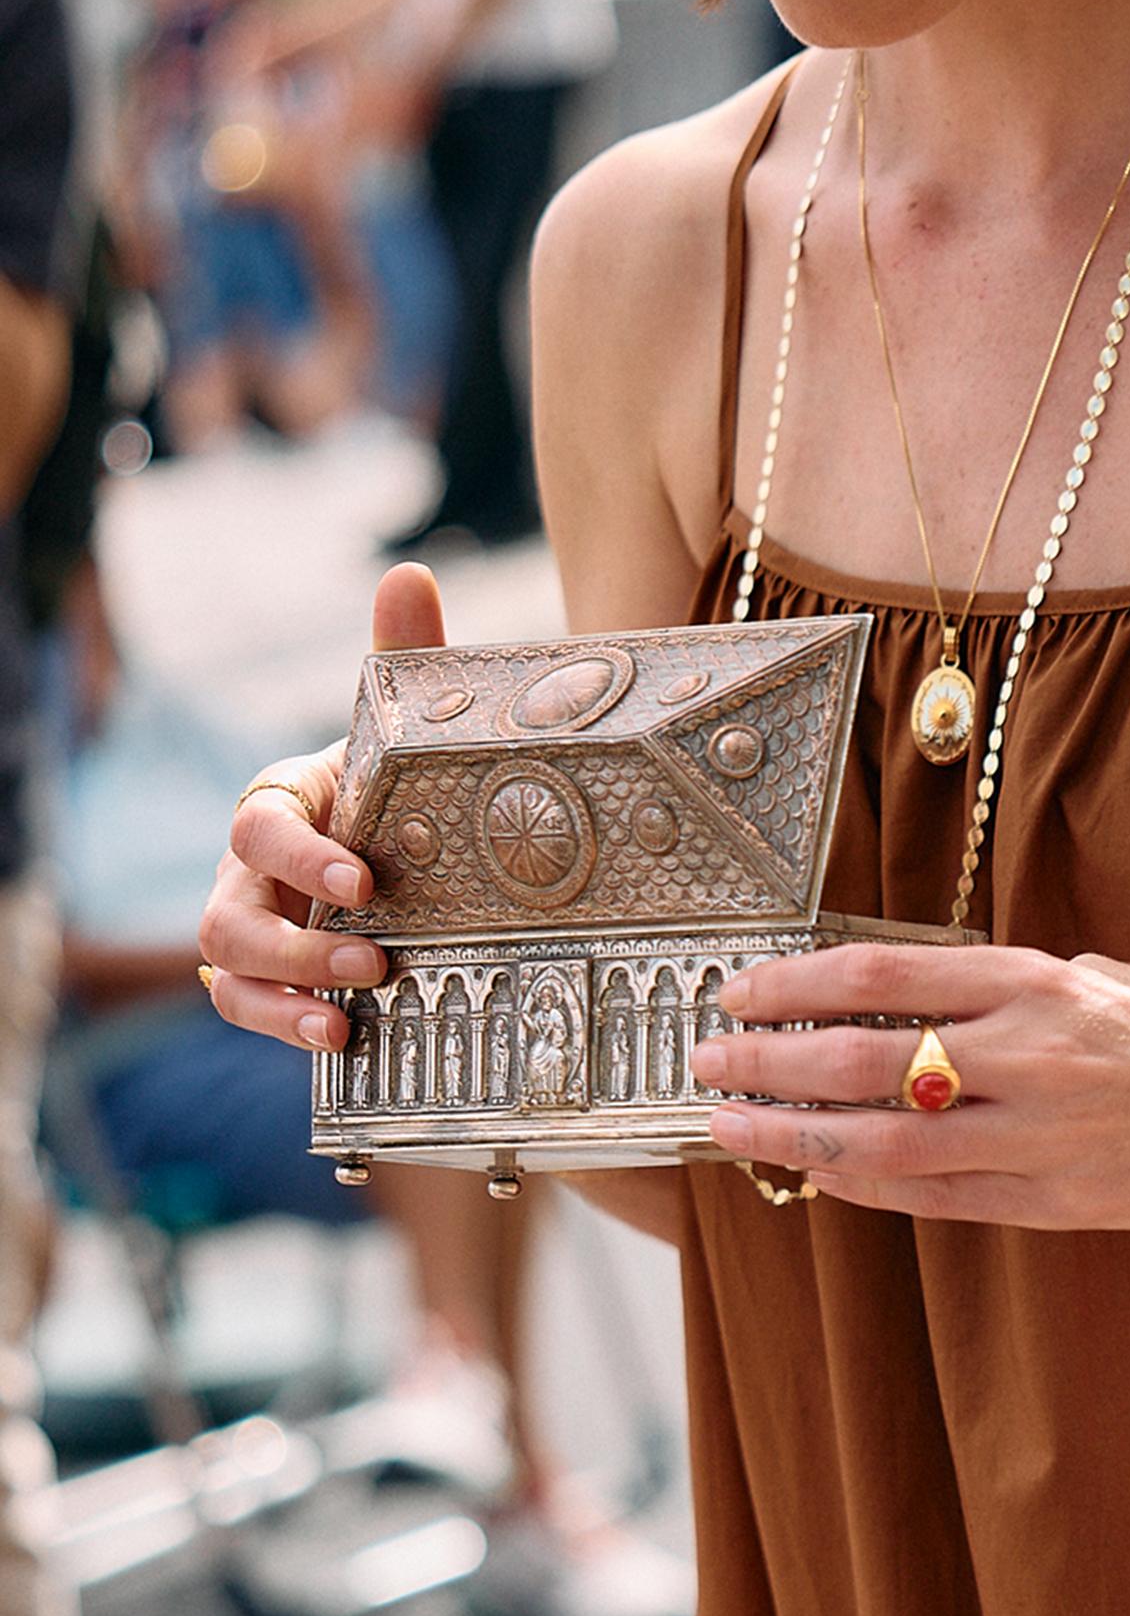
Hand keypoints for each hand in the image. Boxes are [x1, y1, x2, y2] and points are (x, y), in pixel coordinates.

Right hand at [196, 564, 440, 1051]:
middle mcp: (252, 868)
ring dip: (285, 994)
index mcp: (284, 802)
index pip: (263, 825)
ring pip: (229, 965)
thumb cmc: (398, 778)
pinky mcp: (271, 973)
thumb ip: (402, 655)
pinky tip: (340, 1041)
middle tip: (374, 960)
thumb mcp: (403, 727)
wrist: (415, 839)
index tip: (364, 878)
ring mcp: (256, 923)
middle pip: (232, 912)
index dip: (302, 855)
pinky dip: (283, 1026)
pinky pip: (246, 1005)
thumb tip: (408, 574)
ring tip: (347, 1017)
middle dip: (295, 943)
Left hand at [692, 940, 1129, 1229]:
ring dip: (798, 1135)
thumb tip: (915, 994)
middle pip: (866, 1061)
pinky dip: (869, 1188)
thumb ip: (1007, 989)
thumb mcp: (1099, 975)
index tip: (740, 991)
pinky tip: (820, 1174)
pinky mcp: (1058, 1201)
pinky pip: (939, 1199)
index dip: (796, 985)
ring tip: (737, 1126)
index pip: (884, 976)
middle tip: (711, 1061)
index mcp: (1038, 983)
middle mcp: (1031, 1055)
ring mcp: (1042, 1135)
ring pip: (887, 1143)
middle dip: (773, 1063)